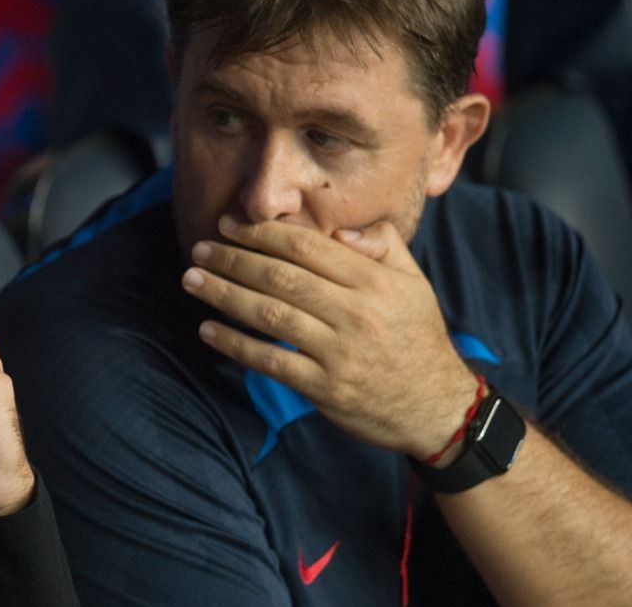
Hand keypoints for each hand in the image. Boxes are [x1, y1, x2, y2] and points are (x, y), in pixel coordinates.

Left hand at [184, 217, 480, 461]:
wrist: (439, 408)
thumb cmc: (418, 338)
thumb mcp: (415, 283)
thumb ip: (383, 245)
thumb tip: (340, 229)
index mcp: (375, 282)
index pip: (308, 248)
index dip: (264, 232)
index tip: (229, 223)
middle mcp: (356, 314)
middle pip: (282, 277)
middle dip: (234, 259)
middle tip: (199, 249)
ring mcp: (339, 352)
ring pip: (271, 315)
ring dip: (225, 295)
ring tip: (192, 281)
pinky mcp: (326, 388)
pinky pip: (272, 362)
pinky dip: (236, 345)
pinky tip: (209, 331)